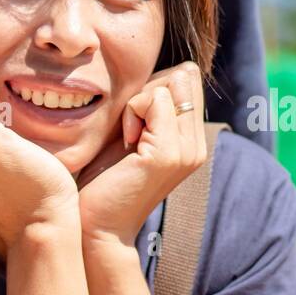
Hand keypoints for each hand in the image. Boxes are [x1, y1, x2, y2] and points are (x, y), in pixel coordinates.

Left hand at [76, 62, 206, 249]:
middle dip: (147, 90)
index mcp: (192, 140)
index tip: (134, 121)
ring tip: (128, 138)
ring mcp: (187, 151)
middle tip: (130, 128)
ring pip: (168, 84)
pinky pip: (153, 99)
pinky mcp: (169, 154)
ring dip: (136, 102)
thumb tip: (162, 69)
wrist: (98, 225)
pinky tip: (125, 142)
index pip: (186, 77)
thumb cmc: (104, 176)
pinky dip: (131, 112)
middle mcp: (197, 145)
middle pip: (181, 76)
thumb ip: (149, 105)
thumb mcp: (132, 132)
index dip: (153, 86)